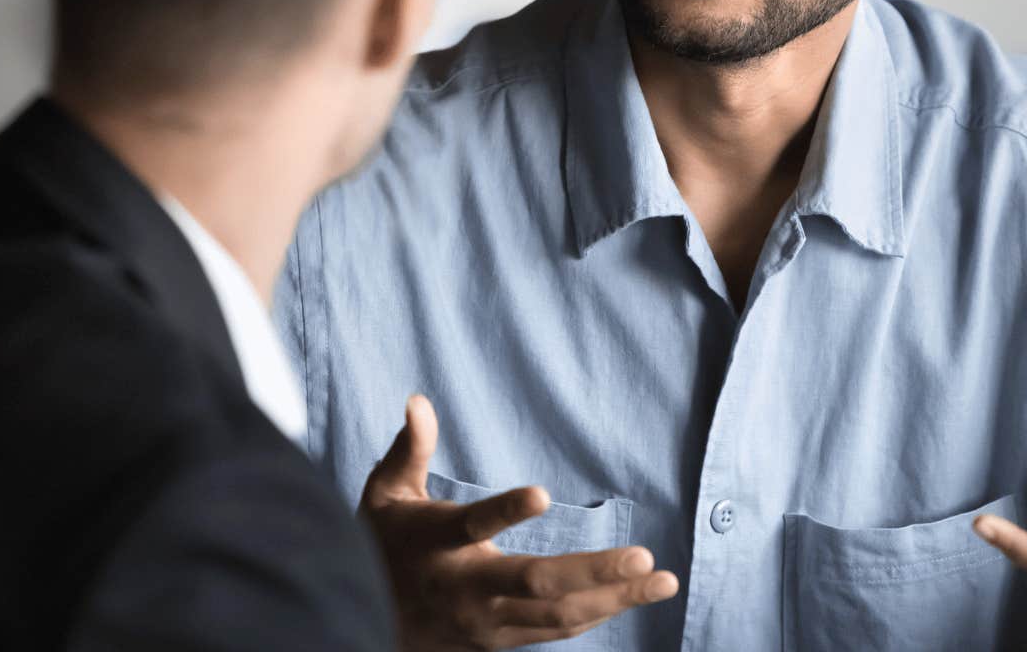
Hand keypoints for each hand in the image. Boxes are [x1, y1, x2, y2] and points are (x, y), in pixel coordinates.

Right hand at [361, 395, 678, 649]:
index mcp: (436, 544)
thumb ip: (408, 449)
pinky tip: (632, 596)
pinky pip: (557, 630)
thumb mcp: (383, 496)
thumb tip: (418, 399)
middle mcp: (466, 589)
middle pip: (535, 584)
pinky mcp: (501, 641)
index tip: (541, 492)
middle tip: (644, 557)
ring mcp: (487, 623)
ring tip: (662, 580)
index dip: (504, 510)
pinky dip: (598, 614)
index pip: (471, 525)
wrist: (364, 625)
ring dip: (614, 599)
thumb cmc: (382, 547)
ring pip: (557, 616)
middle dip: (594, 572)